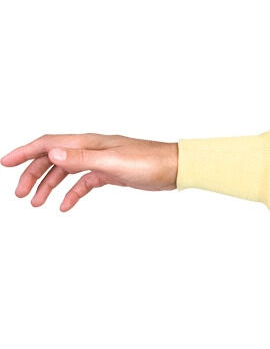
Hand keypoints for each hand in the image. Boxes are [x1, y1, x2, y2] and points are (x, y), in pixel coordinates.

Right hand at [1, 133, 178, 210]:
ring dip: (50, 186)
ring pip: (66, 172)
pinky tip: (65, 205)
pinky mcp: (109, 173)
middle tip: (21, 194)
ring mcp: (100, 161)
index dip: (25, 152)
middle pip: (53, 159)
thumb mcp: (114, 161)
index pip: (49, 144)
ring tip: (37, 203)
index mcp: (88, 142)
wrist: (173, 168)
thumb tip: (53, 152)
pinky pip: (84, 183)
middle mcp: (91, 149)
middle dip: (33, 174)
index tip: (5, 164)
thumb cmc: (149, 161)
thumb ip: (83, 157)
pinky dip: (72, 193)